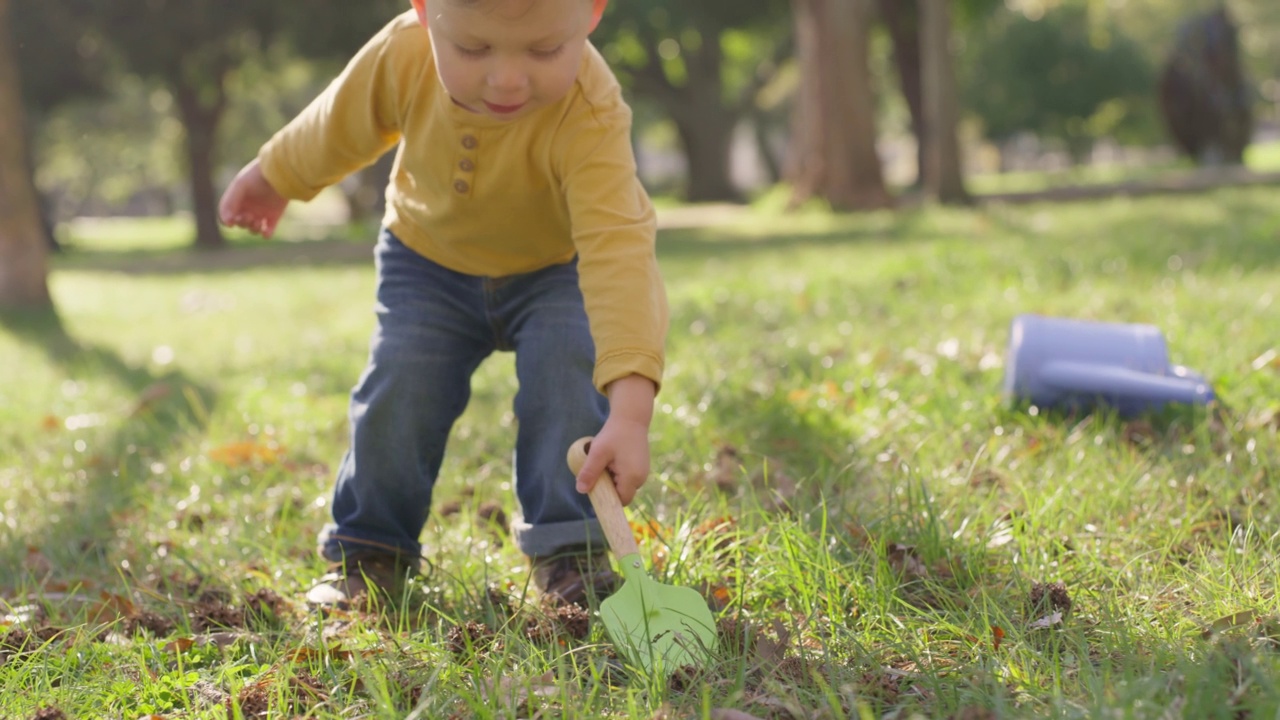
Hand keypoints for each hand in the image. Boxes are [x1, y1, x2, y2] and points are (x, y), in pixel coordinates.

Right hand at [218, 159, 288, 237]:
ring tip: (258, 221)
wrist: (282, 173)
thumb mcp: (240, 186)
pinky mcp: (274, 217)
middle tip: (249, 216)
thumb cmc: (258, 176)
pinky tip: (266, 231)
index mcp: (237, 199)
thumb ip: (230, 203)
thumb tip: (227, 224)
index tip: (232, 221)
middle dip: (242, 223)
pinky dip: (266, 234)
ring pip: (252, 229)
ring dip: (253, 229)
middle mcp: (248, 206)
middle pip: (240, 223)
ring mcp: (261, 212)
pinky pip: (267, 232)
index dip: (227, 220)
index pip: (227, 215)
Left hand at [574, 375, 655, 504]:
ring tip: (607, 461)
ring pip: (624, 485)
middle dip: (609, 487)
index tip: (596, 487)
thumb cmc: (614, 434)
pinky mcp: (641, 466)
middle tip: (599, 470)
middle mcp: (641, 478)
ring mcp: (643, 472)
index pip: (620, 501)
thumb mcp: (598, 452)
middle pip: (622, 494)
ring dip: (613, 479)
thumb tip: (581, 490)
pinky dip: (618, 472)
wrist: (631, 418)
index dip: (607, 498)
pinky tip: (613, 458)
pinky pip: (628, 477)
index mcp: (632, 477)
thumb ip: (589, 472)